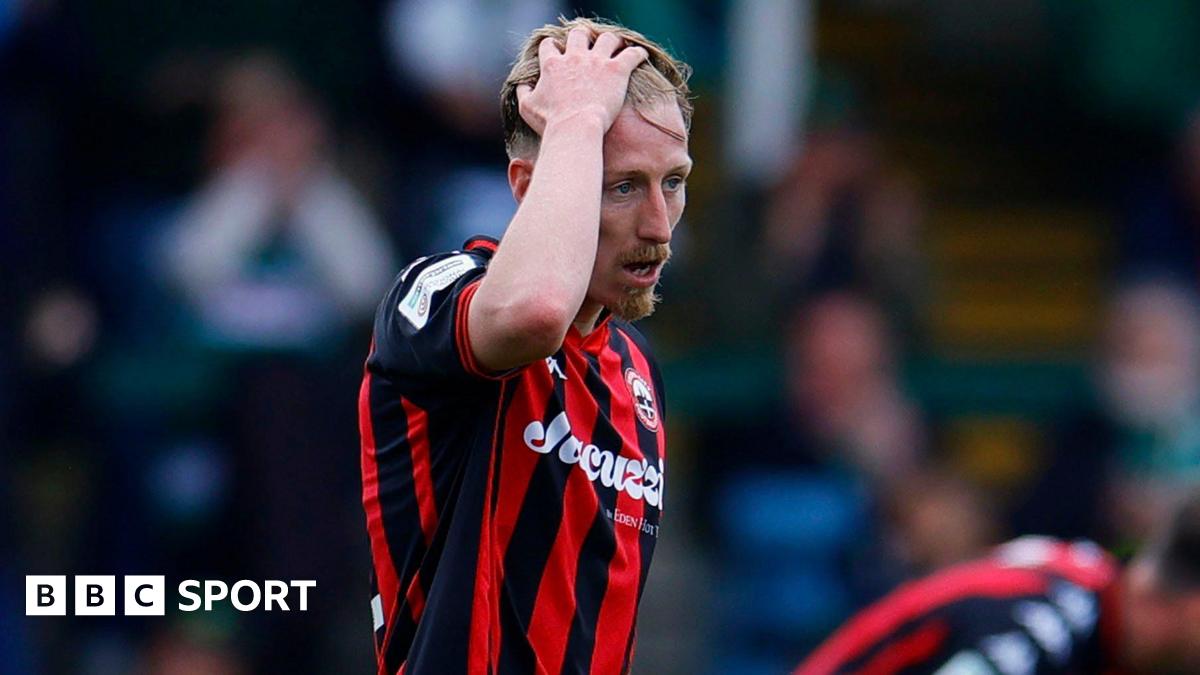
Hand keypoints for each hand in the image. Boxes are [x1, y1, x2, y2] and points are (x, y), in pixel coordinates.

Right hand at [515, 27, 648, 136]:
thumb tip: (522, 84)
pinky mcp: (617, 70)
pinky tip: (641, 56)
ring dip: (611, 41)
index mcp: (553, 65)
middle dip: (583, 38)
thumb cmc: (551, 122)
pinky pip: (632, 53)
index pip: (549, 45)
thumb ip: (523, 92)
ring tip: (616, 47)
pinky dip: (637, 53)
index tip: (557, 51)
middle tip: (588, 46)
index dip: (553, 47)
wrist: (576, 128)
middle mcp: (574, 57)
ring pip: (607, 38)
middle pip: (579, 34)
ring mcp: (597, 61)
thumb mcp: (527, 108)